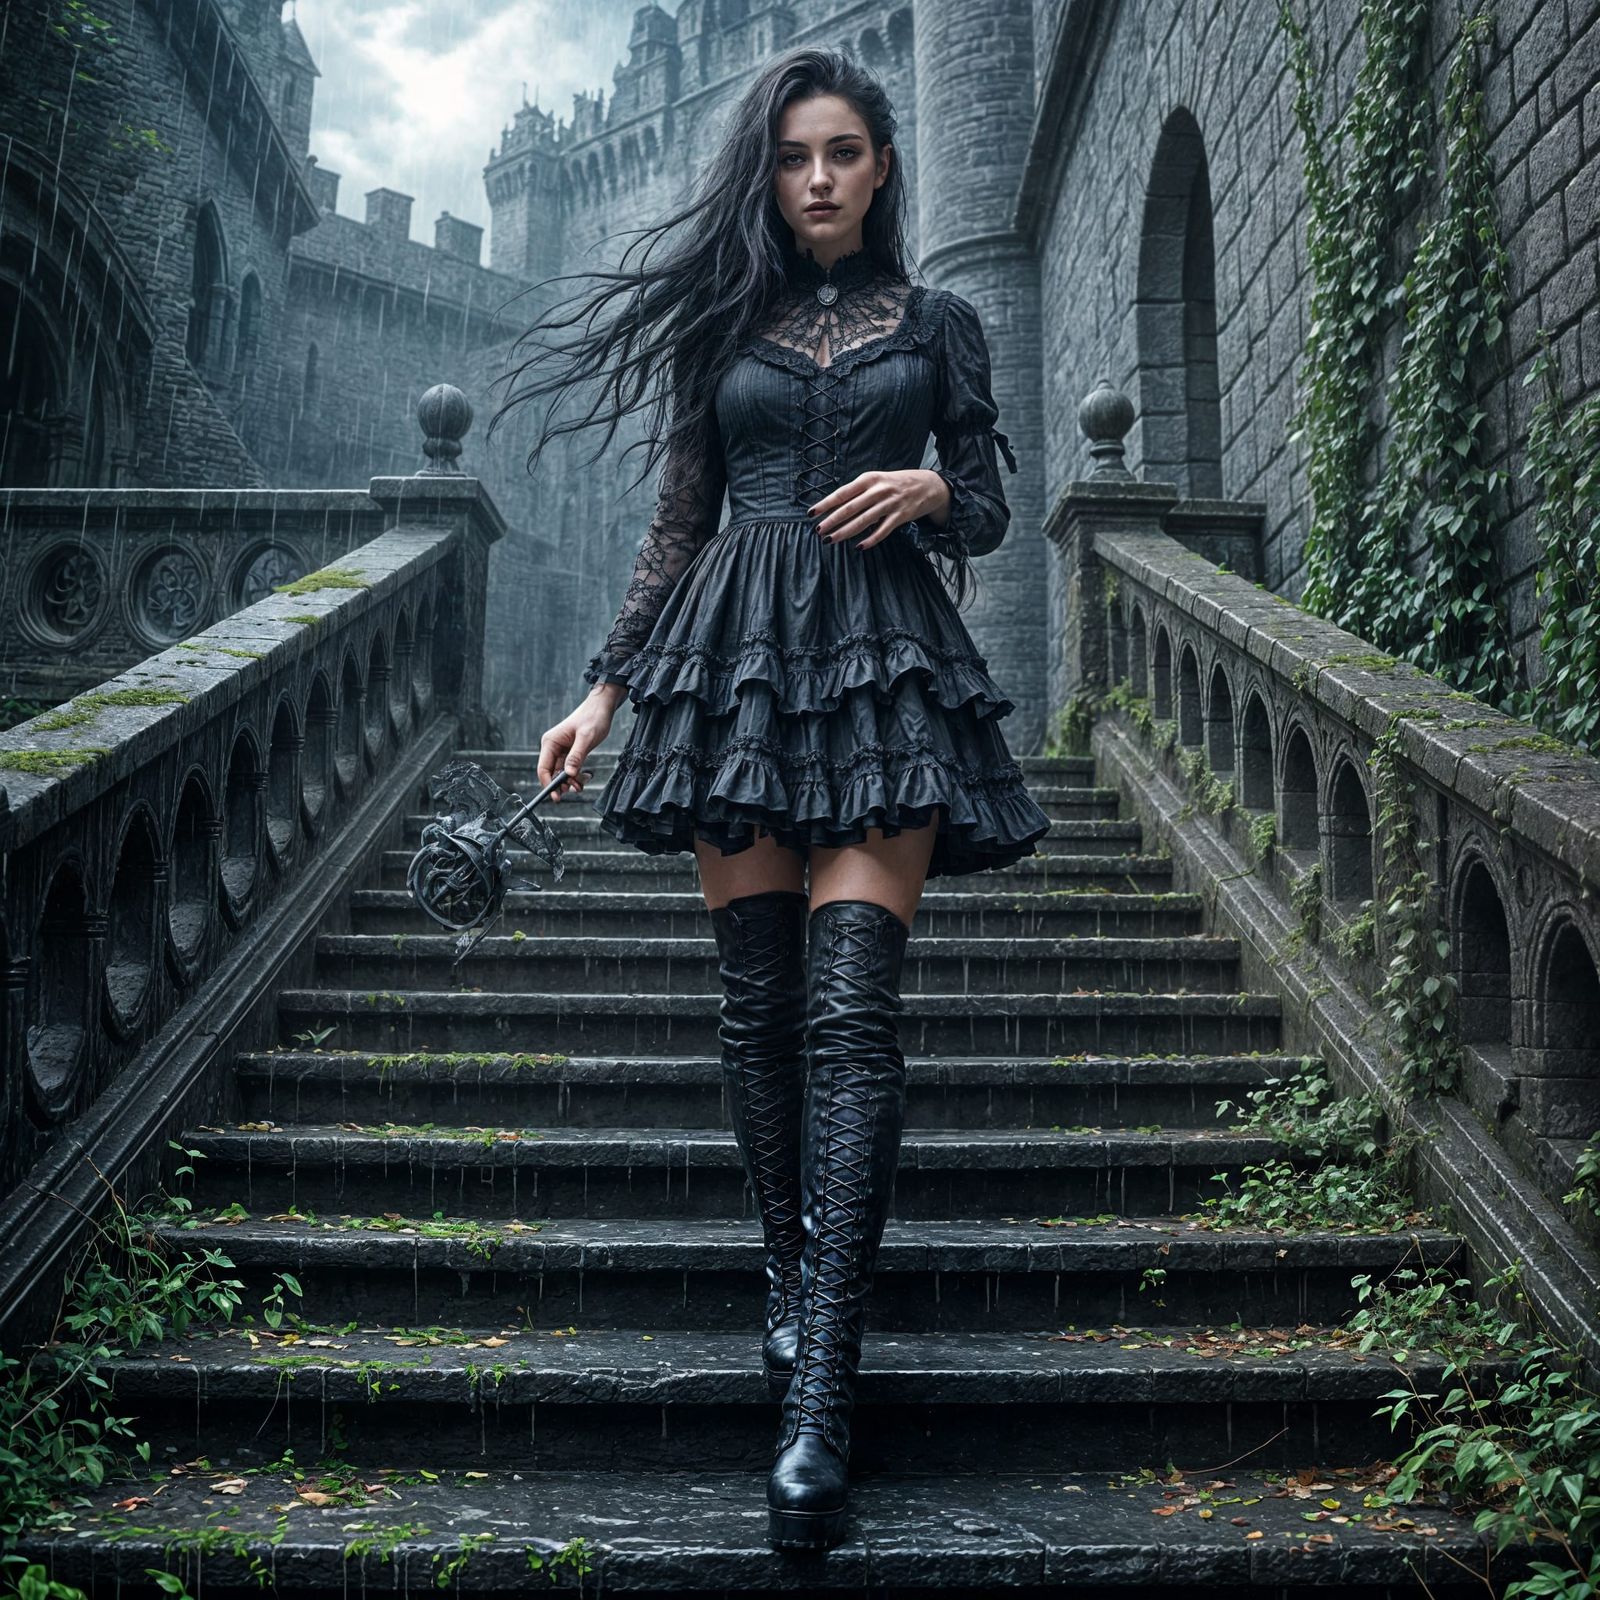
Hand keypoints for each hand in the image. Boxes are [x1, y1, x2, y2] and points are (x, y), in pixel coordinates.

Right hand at [539, 685, 621, 800]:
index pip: (543, 768)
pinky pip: (569, 769)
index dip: (548, 783)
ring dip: (569, 782)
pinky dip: (574, 776)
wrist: (602, 707)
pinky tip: (582, 780)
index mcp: (550, 741)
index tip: (556, 795)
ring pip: (560, 773)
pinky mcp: (570, 752)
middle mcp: (553, 746)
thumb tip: (568, 773)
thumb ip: (576, 756)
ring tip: (579, 786)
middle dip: (560, 784)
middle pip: (551, 772)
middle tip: (572, 791)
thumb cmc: (593, 718)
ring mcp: (561, 750)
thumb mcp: (586, 738)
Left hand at [809, 469, 949, 549]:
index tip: (811, 513)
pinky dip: (870, 539)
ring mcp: (890, 503)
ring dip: (845, 532)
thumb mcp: (877, 480)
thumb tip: (835, 506)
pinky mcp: (901, 516)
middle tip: (819, 531)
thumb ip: (858, 492)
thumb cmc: (897, 483)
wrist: (929, 485)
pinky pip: (883, 531)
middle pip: (850, 508)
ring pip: (863, 521)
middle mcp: (878, 490)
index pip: (842, 493)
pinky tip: (859, 547)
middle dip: (832, 521)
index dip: (825, 504)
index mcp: (869, 479)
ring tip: (831, 540)